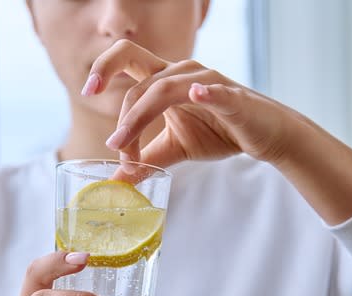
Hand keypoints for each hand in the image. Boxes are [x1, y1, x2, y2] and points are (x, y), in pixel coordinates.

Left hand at [83, 39, 318, 168]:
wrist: (264, 136)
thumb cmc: (220, 132)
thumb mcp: (175, 148)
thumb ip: (146, 159)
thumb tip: (116, 180)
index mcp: (166, 79)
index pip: (127, 58)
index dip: (104, 67)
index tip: (87, 92)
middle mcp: (183, 73)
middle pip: (141, 82)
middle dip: (124, 119)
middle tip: (116, 149)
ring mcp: (208, 81)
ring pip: (164, 90)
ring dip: (140, 120)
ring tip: (129, 152)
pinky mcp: (232, 97)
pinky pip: (216, 91)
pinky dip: (206, 92)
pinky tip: (197, 94)